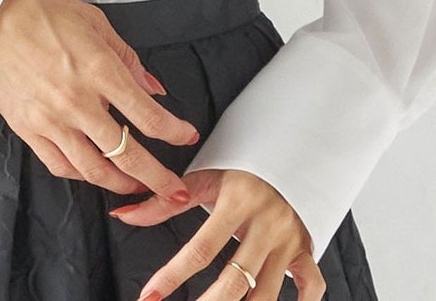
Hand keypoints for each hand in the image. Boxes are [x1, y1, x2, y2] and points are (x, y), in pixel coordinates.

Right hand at [0, 0, 200, 201]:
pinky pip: (60, 164)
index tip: (186, 135)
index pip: (148, 115)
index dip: (174, 131)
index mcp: (99, 69)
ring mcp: (51, 120)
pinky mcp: (27, 129)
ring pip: (95, 169)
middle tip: (177, 191)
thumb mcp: (93, 20)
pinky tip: (93, 174)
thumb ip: (126, 57)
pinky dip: (81, 175)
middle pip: (127, 154)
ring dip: (122, 184)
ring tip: (139, 189)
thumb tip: (152, 87)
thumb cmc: (38, 8)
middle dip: (158, 178)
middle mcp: (78, 102)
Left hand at [113, 166, 323, 300]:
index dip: (172, 275)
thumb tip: (123, 215)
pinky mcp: (306, 249)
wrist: (290, 148)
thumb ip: (164, 201)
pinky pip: (313, 285)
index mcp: (237, 202)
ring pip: (268, 292)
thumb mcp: (204, 176)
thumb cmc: (241, 166)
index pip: (200, 248)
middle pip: (235, 278)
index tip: (150, 296)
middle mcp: (264, 224)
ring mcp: (288, 240)